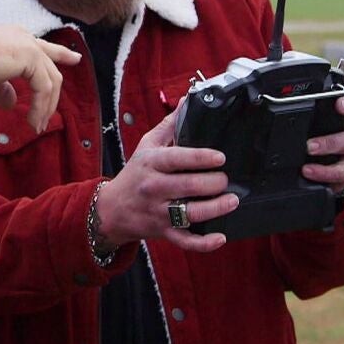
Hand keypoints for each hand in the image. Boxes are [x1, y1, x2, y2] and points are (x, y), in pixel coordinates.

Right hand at [0, 24, 81, 132]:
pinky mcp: (30, 56)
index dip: (60, 54)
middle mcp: (23, 37)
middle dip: (53, 94)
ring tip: (37, 126)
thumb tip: (12, 103)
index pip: (41, 47)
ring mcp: (28, 45)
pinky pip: (44, 88)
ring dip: (45, 107)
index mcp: (13, 36)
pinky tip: (32, 122)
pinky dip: (40, 107)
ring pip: (50, 80)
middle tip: (49, 117)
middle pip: (51, 65)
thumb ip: (2, 89)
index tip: (75, 59)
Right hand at [94, 113, 238, 252]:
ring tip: (232, 200)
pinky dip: (204, 244)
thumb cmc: (135, 174)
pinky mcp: (163, 232)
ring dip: (215, 208)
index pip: (177, 159)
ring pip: (190, 214)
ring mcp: (158, 212)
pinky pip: (185, 241)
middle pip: (188, 186)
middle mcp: (153, 188)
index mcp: (151, 163)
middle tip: (226, 179)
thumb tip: (188, 100)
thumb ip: (169, 125)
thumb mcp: (146, 146)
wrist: (111, 210)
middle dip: (213, 183)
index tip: (220, 157)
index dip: (201, 158)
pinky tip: (220, 237)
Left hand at [302, 64, 343, 192]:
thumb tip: (270, 78)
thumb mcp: (299, 118)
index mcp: (340, 110)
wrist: (310, 173)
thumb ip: (292, 100)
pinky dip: (326, 172)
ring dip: (331, 143)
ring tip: (309, 147)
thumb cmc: (308, 137)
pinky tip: (309, 170)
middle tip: (339, 105)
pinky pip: (343, 173)